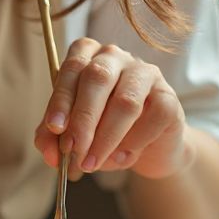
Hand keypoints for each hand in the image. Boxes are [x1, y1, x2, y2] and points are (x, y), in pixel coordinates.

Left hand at [33, 38, 192, 179]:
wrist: (147, 149)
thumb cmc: (103, 131)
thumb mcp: (73, 133)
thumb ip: (54, 139)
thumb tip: (50, 155)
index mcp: (87, 55)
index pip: (71, 68)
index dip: (61, 98)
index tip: (54, 127)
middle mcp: (115, 56)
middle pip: (97, 78)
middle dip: (83, 119)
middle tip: (73, 149)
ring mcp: (145, 73)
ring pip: (125, 101)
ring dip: (106, 137)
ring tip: (92, 163)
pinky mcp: (168, 97)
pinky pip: (152, 118)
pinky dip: (134, 142)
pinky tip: (124, 158)